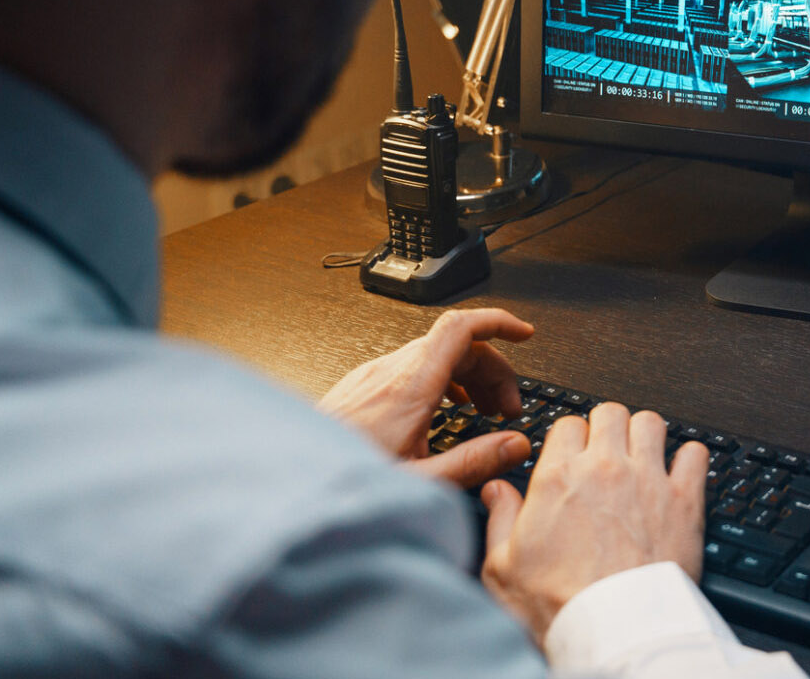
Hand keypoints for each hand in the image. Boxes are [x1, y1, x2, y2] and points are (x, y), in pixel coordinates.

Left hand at [317, 308, 535, 487]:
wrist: (286, 486)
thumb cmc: (341, 484)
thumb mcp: (420, 482)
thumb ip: (474, 462)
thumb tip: (515, 446)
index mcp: (410, 386)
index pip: (462, 328)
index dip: (500, 322)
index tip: (523, 334)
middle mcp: (388, 373)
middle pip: (456, 345)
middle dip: (493, 370)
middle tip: (507, 408)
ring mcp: (370, 378)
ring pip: (433, 356)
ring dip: (468, 377)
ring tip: (482, 412)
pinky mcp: (358, 389)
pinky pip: (410, 369)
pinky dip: (441, 382)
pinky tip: (443, 412)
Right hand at [479, 404, 709, 639]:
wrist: (612, 630)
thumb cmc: (560, 606)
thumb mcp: (503, 568)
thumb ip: (500, 520)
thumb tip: (496, 491)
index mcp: (559, 478)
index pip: (567, 423)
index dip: (571, 437)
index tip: (574, 452)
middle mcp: (605, 469)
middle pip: (611, 412)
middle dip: (607, 426)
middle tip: (608, 449)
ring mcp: (647, 480)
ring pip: (652, 422)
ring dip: (646, 434)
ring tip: (642, 455)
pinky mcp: (684, 500)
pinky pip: (695, 454)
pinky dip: (690, 458)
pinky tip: (680, 472)